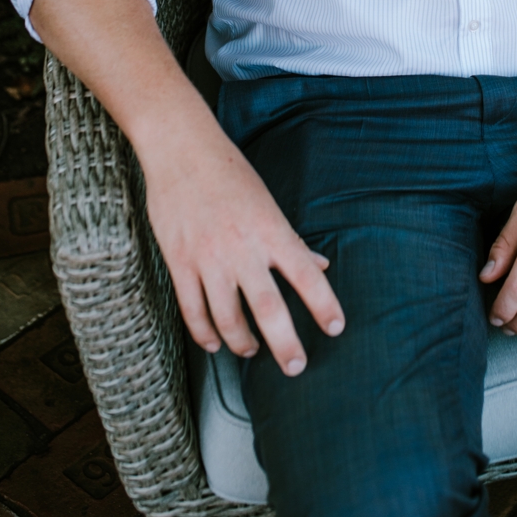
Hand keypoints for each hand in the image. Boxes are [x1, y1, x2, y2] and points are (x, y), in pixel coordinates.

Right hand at [29, 0, 344, 378]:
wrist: (181, 149)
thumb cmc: (229, 173)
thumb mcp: (268, 203)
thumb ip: (292, 242)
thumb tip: (320, 266)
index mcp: (272, 230)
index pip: (306, 275)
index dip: (324, 304)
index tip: (336, 327)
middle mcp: (243, 249)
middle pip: (269, 309)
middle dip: (286, 344)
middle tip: (297, 366)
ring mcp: (209, 258)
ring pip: (228, 318)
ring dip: (243, 343)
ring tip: (252, 352)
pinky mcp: (180, 262)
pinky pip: (193, 310)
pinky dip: (205, 333)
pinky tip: (215, 343)